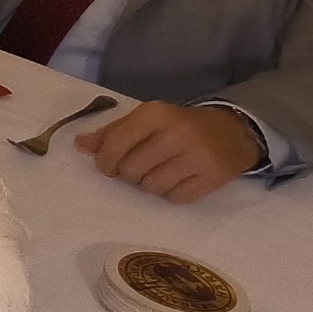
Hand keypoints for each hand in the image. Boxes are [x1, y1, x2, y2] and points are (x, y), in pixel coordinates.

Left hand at [76, 101, 259, 203]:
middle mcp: (178, 132)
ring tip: (159, 173)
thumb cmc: (179, 125)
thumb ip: (112, 132)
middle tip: (137, 169)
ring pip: (152, 187)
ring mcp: (198, 156)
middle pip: (132, 169)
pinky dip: (171, 194)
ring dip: (149, 185)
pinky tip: (178, 180)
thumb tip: (79, 145)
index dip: (105, 160)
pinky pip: (176, 198)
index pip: (116, 142)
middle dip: (128, 174)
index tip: (108, 166)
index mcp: (156, 113)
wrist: (233, 131)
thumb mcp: (146, 120)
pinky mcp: (214, 177)